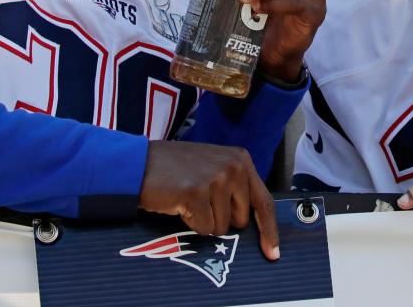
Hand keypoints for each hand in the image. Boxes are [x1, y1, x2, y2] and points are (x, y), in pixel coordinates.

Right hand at [139, 140, 278, 259]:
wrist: (139, 164)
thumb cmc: (175, 169)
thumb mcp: (213, 167)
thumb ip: (235, 186)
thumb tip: (250, 221)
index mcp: (241, 159)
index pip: (263, 201)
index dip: (269, 230)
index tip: (272, 252)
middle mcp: (233, 166)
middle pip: (241, 220)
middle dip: (220, 218)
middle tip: (199, 200)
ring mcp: (217, 178)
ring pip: (221, 227)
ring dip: (202, 220)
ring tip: (187, 198)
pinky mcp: (197, 193)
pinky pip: (204, 228)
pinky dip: (190, 223)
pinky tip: (179, 203)